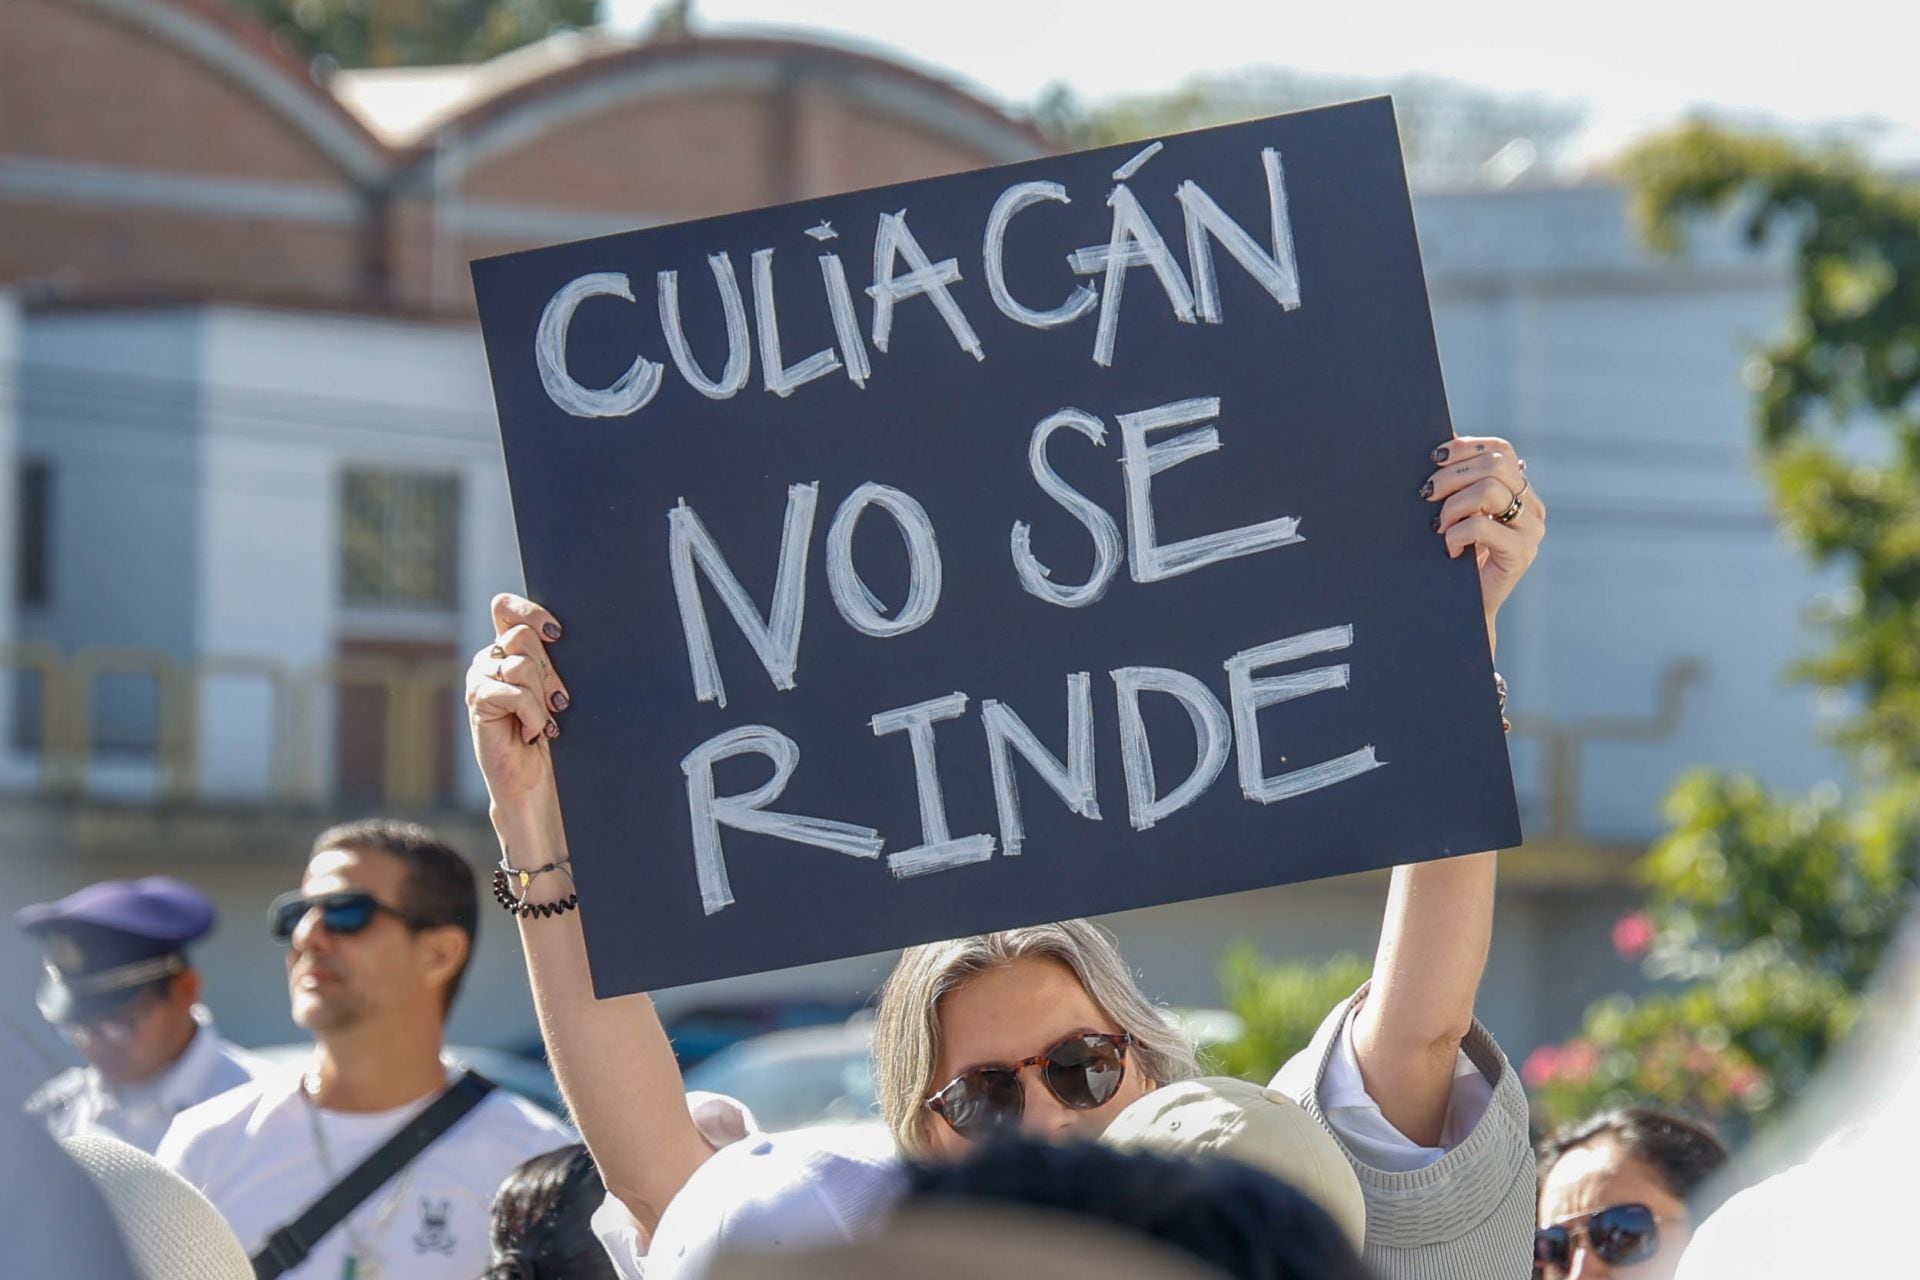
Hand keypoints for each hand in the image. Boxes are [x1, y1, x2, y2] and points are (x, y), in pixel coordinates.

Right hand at [465, 593, 571, 806]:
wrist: (534, 779)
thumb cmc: (551, 734)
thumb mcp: (555, 689)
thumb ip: (551, 660)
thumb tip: (560, 634)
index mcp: (508, 649)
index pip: (505, 607)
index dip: (529, 611)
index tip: (557, 634)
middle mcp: (490, 659)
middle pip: (523, 636)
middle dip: (550, 671)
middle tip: (558, 702)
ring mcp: (479, 678)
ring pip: (521, 666)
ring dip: (542, 699)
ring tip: (544, 723)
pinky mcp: (477, 700)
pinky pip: (514, 693)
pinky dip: (533, 715)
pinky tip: (530, 733)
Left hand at [1422, 435, 1542, 625]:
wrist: (1464, 608)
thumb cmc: (1456, 555)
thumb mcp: (1459, 512)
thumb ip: (1459, 483)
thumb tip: (1440, 447)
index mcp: (1520, 490)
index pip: (1501, 450)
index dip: (1467, 447)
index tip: (1434, 457)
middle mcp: (1532, 507)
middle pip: (1494, 466)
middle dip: (1451, 476)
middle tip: (1426, 495)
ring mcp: (1531, 530)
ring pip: (1489, 491)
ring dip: (1452, 506)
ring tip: (1439, 526)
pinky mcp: (1521, 553)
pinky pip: (1482, 526)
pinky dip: (1456, 534)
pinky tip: (1450, 548)